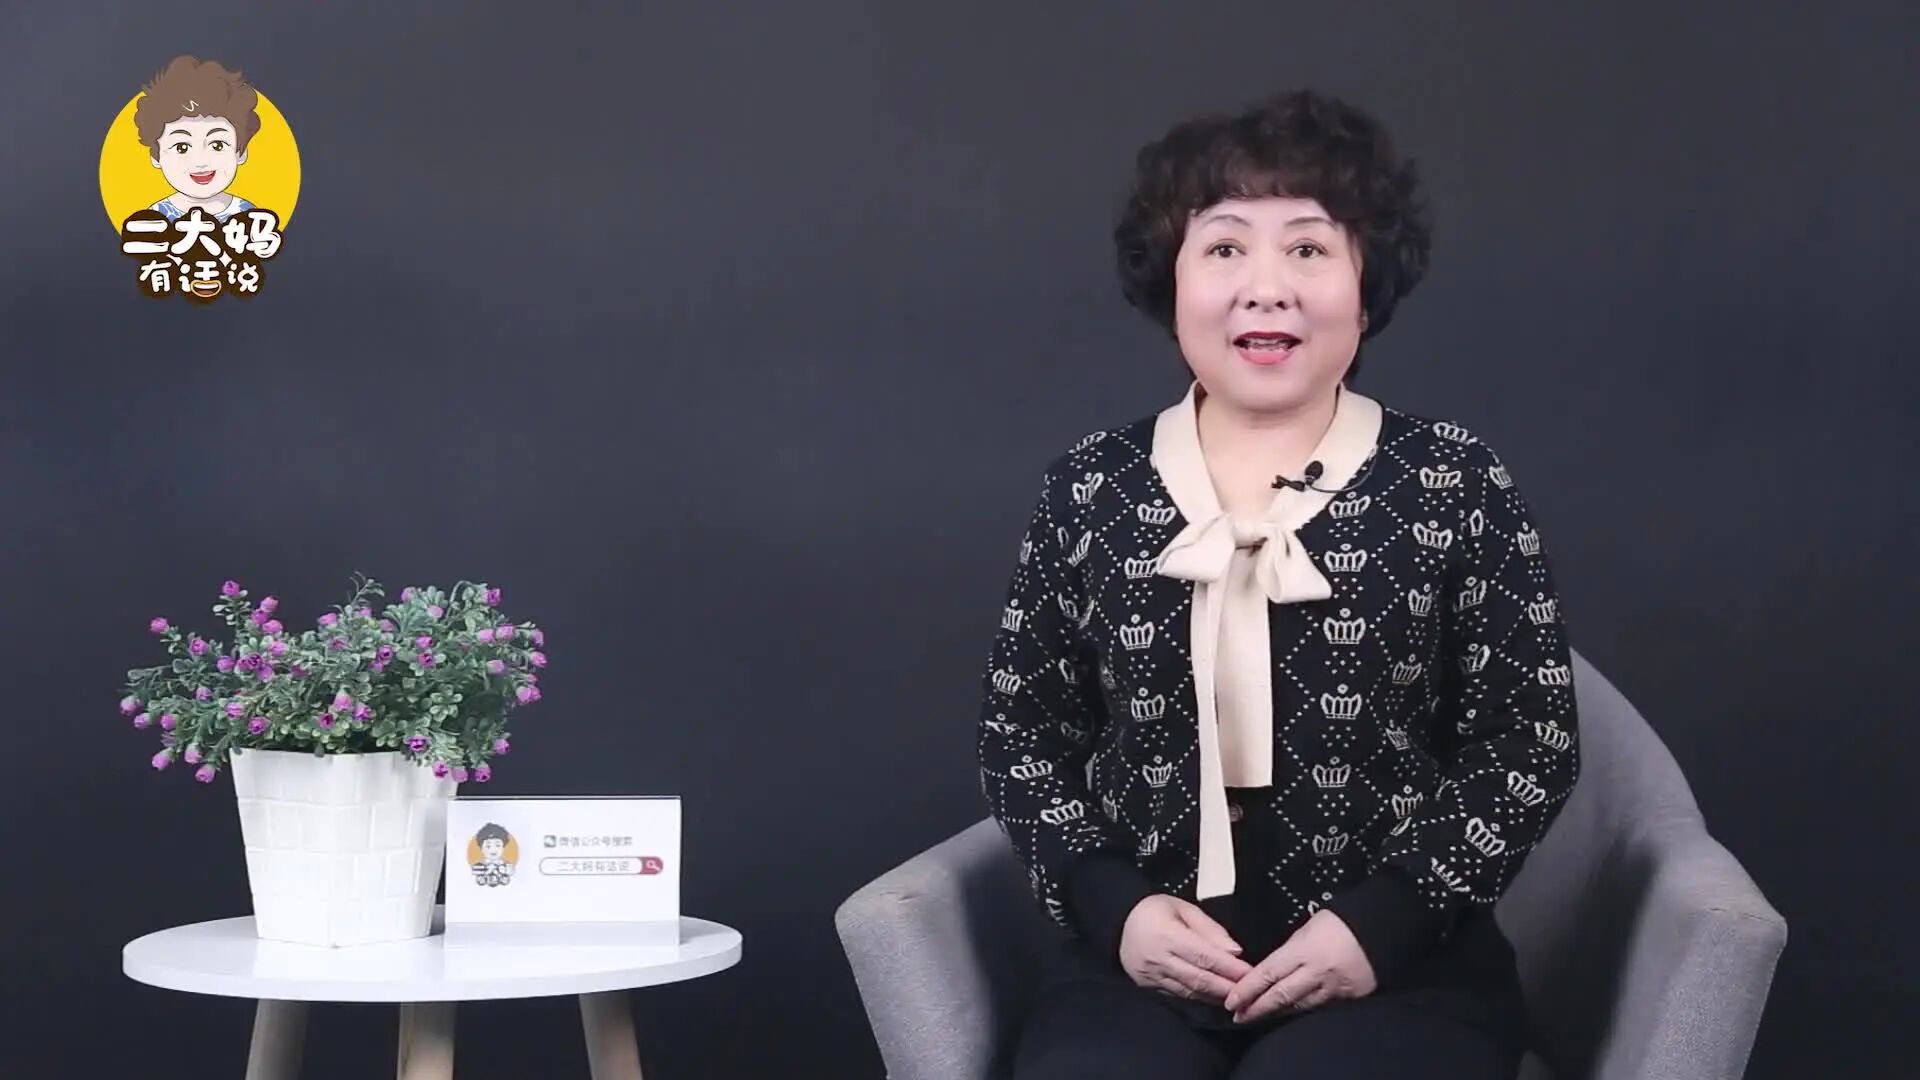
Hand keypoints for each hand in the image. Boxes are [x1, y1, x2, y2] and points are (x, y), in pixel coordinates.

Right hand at [1118, 895, 1255, 1004]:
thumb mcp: (1182, 908)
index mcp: (1167, 935)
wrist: (1118, 921)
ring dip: (1215, 997)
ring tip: (1236, 999)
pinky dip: (1198, 998)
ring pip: (1189, 991)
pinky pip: (1178, 995)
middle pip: (1199, 979)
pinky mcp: (1148, 986)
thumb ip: (1209, 929)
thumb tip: (1234, 951)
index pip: (1205, 956)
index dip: (1229, 968)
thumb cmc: (1153, 910)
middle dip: (1226, 988)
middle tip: (1249, 993)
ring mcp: (1152, 975)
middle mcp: (1159, 959)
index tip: (1250, 974)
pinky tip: (1213, 999)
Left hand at [1223, 909, 1376, 1023]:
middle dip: (1257, 1008)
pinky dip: (1303, 1011)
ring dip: (1277, 1014)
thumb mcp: (1307, 929)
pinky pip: (1322, 1008)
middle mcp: (1317, 972)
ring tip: (1259, 1018)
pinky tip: (1291, 1015)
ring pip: (1299, 1006)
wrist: (1381, 927)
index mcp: (1303, 950)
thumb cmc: (1341, 922)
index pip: (1268, 973)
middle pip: (1281, 996)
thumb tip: (1270, 969)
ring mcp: (1334, 987)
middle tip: (1239, 1016)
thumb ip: (1289, 951)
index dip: (1247, 989)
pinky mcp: (1350, 997)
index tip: (1232, 1000)